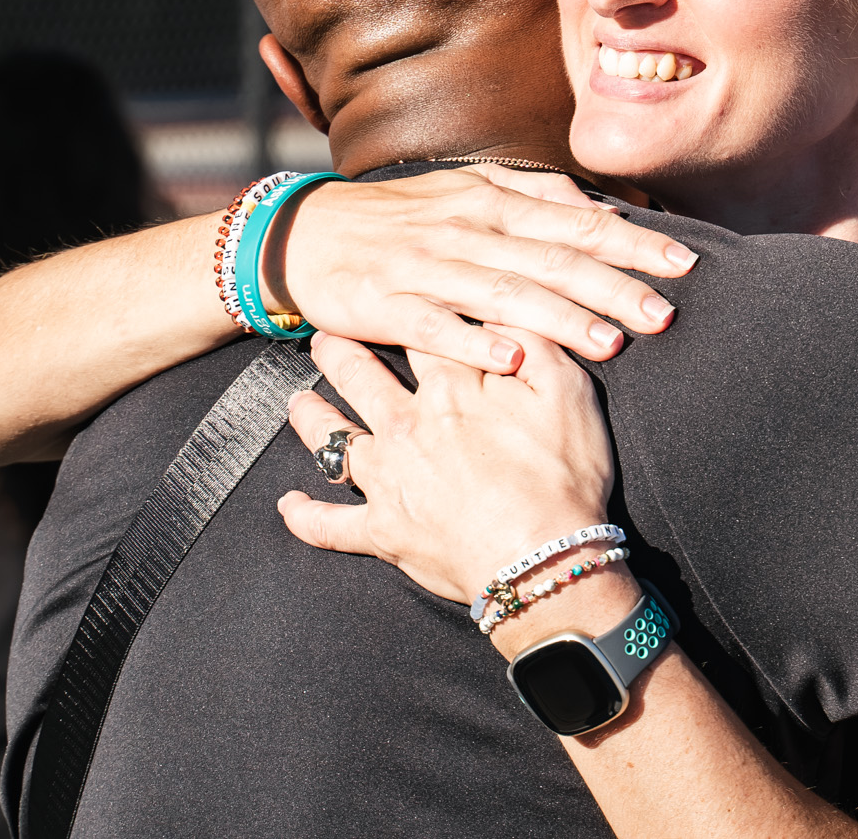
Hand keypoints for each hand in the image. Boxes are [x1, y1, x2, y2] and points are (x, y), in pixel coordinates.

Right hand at [274, 166, 696, 375]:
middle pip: (553, 259)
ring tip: (611, 344)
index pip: (577, 220)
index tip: (684, 263)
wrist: (304, 234)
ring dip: (561, 319)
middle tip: (665, 314)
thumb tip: (596, 206)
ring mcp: (426, 267)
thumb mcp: (468, 191)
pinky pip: (437, 327)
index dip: (632, 242)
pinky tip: (514, 362)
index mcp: (491, 201)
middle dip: (614, 287)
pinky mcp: (388, 305)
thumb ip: (534, 196)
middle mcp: (466, 229)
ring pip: (505, 293)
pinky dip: (476, 344)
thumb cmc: (401, 218)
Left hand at [277, 329, 615, 605]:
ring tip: (297, 402)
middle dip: (338, 350)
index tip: (390, 298)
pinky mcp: (381, 530)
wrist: (542, 559)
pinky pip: (328, 524)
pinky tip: (289, 504)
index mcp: (450, 386)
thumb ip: (534, 345)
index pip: (418, 333)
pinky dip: (306, 516)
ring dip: (310, 417)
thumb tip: (503, 313)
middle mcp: (405, 423)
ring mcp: (386, 478)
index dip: (405, 313)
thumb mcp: (568, 393)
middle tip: (323, 336)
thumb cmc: (562, 477)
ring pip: (331, 438)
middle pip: (359, 376)